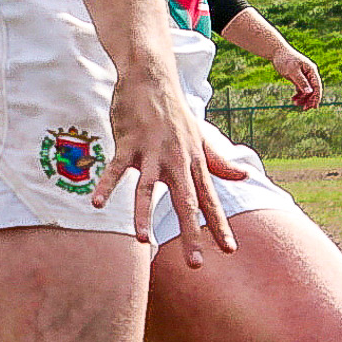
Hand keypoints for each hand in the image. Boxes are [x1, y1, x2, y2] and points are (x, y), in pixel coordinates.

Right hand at [92, 58, 242, 267]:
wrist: (151, 78)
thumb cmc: (175, 112)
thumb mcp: (201, 137)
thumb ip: (220, 160)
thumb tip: (245, 176)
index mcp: (194, 162)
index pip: (209, 199)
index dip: (219, 225)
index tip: (229, 250)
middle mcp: (176, 160)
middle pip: (185, 201)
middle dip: (190, 233)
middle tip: (195, 263)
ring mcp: (152, 151)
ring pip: (147, 188)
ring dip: (143, 214)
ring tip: (142, 240)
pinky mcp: (128, 142)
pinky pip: (116, 168)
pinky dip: (106, 185)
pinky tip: (97, 203)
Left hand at [272, 43, 321, 108]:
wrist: (276, 52)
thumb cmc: (284, 59)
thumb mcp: (292, 71)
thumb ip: (301, 81)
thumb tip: (309, 92)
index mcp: (311, 71)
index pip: (317, 86)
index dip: (316, 97)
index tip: (312, 106)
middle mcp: (310, 74)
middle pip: (313, 89)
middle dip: (310, 100)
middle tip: (304, 109)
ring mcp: (304, 76)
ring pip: (307, 90)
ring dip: (303, 98)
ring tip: (295, 104)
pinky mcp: (298, 78)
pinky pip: (301, 89)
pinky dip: (298, 95)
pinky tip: (293, 99)